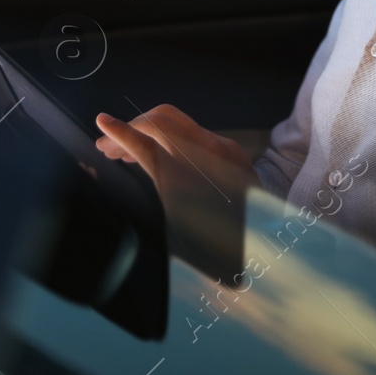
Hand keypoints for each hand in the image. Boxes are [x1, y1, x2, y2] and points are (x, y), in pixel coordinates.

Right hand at [96, 104, 257, 280]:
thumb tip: (124, 209)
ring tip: (128, 154)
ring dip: (150, 134)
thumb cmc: (222, 252)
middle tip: (108, 147)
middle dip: (130, 128)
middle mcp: (207, 156)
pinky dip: (172, 142)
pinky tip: (160, 157)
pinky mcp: (233, 151)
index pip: (145, 144)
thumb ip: (148, 214)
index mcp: (189, 179)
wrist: (273, 247)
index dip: (119, 133)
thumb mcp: (175, 241)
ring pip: (176, 125)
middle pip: (160, 122)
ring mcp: (223, 149)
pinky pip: (195, 135)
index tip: (102, 123)